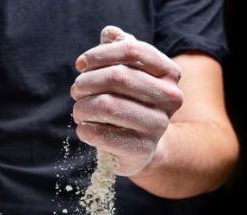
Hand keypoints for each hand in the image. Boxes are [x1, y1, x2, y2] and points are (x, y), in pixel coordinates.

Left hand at [71, 26, 182, 175]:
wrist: (143, 147)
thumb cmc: (132, 103)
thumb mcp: (130, 73)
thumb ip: (121, 49)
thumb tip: (110, 33)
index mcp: (169, 73)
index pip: (132, 50)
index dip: (100, 54)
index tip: (80, 65)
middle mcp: (170, 98)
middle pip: (117, 77)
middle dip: (87, 82)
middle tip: (76, 90)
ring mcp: (157, 126)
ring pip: (107, 105)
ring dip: (82, 106)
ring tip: (79, 110)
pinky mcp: (141, 150)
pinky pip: (101, 134)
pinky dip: (84, 129)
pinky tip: (84, 128)